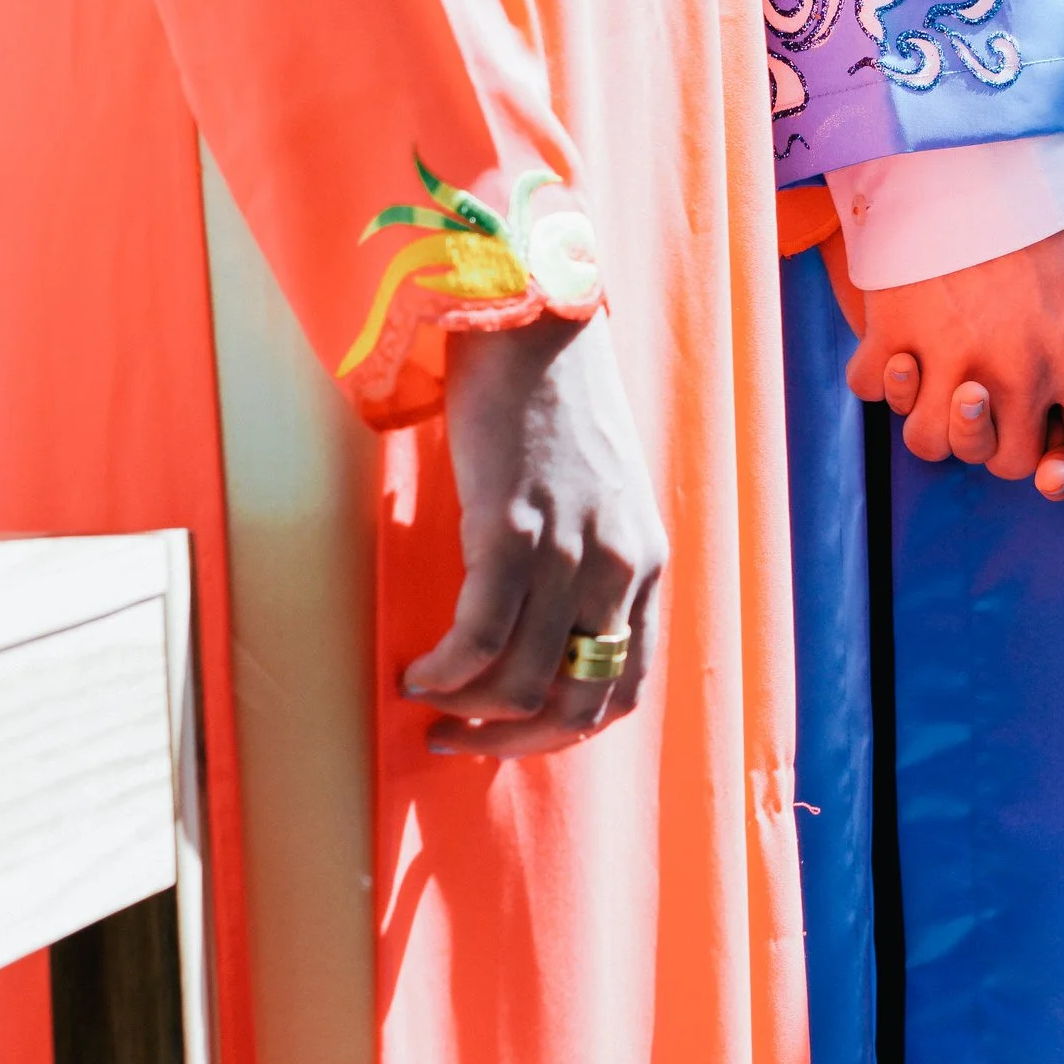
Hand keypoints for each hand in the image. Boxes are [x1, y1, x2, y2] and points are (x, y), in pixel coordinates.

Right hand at [404, 310, 665, 756]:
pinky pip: (478, 638)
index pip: (626, 685)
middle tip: (457, 738)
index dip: (567, 728)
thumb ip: (592, 560)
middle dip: (513, 740)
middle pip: (578, 703)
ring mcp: (570, 552)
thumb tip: (542, 630)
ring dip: (466, 712)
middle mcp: (621, 566)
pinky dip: (443, 672)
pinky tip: (415, 669)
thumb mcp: (603, 494)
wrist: (532, 322)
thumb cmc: (556, 404)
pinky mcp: (513, 531)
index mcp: (648, 562)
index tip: (514, 732)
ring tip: (424, 700)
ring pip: (520, 683)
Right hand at [845, 191, 1063, 485]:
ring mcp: (946, 356)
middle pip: (1012, 459)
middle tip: (1016, 399)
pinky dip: (885, 376)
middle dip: (1018, 437)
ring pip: (933, 441)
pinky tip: (904, 351)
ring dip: (945, 424)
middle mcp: (1015, 371)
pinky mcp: (891, 327)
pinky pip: (873, 386)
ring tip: (955, 389)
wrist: (981, 133)